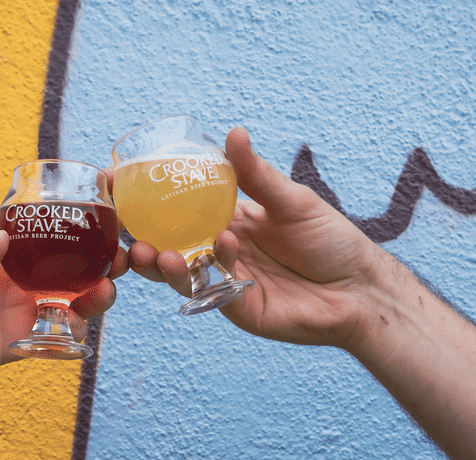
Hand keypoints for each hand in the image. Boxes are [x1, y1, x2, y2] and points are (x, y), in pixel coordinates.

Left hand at [0, 231, 127, 392]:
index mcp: (10, 259)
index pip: (55, 240)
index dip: (83, 228)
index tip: (107, 209)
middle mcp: (25, 285)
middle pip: (77, 274)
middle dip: (104, 265)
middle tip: (118, 257)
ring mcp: (24, 315)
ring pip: (73, 307)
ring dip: (95, 299)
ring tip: (103, 290)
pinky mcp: (19, 345)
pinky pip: (53, 343)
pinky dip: (70, 337)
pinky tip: (79, 328)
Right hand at [128, 127, 393, 351]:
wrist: (361, 287)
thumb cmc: (331, 240)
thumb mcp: (292, 200)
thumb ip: (257, 176)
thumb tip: (232, 134)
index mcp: (225, 222)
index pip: (175, 211)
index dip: (144, 201)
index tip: (114, 182)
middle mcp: (219, 253)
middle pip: (167, 248)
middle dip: (140, 241)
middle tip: (124, 231)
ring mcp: (227, 282)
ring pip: (183, 276)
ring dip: (165, 264)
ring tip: (158, 253)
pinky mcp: (241, 308)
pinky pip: (216, 291)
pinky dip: (215, 268)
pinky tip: (222, 247)